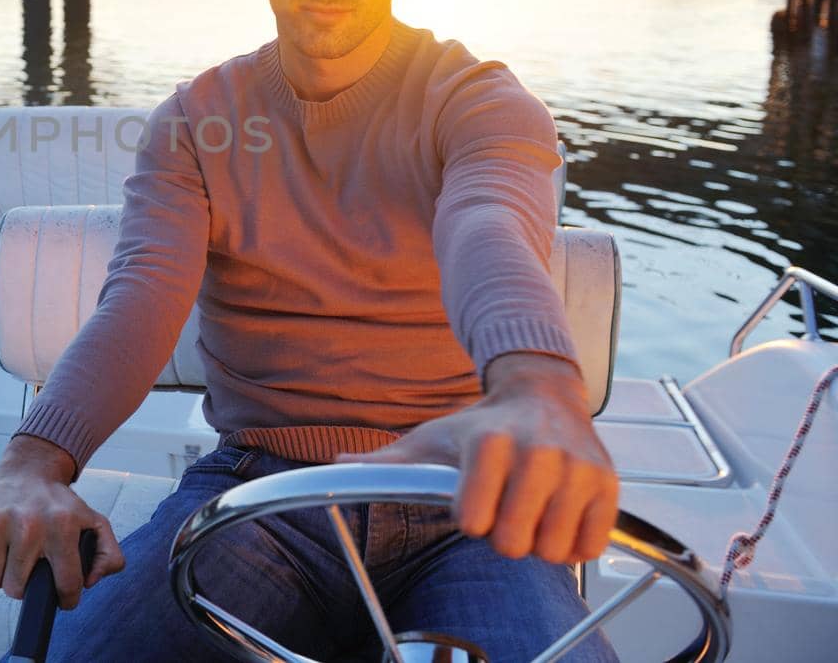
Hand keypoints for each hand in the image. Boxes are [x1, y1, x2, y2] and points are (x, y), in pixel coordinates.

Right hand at [0, 434, 125, 608]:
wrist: (29, 468)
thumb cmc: (59, 502)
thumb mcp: (95, 523)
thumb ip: (109, 556)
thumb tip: (89, 582)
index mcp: (62, 525)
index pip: (65, 584)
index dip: (67, 598)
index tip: (64, 595)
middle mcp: (28, 522)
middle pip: (17, 588)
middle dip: (27, 586)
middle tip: (32, 568)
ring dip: (3, 576)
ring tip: (15, 557)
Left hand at [342, 352, 618, 564]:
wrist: (541, 394)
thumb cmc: (479, 427)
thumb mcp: (431, 439)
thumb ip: (388, 462)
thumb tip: (335, 465)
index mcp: (489, 442)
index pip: (473, 520)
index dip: (469, 519)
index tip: (471, 501)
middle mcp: (539, 451)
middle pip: (513, 543)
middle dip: (502, 535)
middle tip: (504, 509)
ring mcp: (579, 468)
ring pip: (553, 549)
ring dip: (538, 541)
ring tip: (531, 510)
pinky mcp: (609, 485)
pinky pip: (590, 547)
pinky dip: (572, 543)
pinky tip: (558, 515)